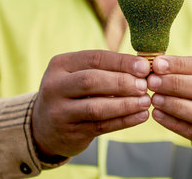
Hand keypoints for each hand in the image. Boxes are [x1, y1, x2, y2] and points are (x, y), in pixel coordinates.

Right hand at [32, 50, 150, 157]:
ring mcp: (60, 112)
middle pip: (92, 81)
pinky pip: (101, 126)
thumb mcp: (79, 74)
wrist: (44, 126)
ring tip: (146, 101)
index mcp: (60, 64)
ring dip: (126, 104)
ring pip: (96, 107)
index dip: (122, 62)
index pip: (95, 58)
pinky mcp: (70, 133)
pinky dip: (124, 121)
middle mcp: (55, 86)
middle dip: (122, 82)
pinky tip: (141, 116)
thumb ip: (106, 69)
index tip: (144, 67)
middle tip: (144, 85)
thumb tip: (143, 67)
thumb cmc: (73, 92)